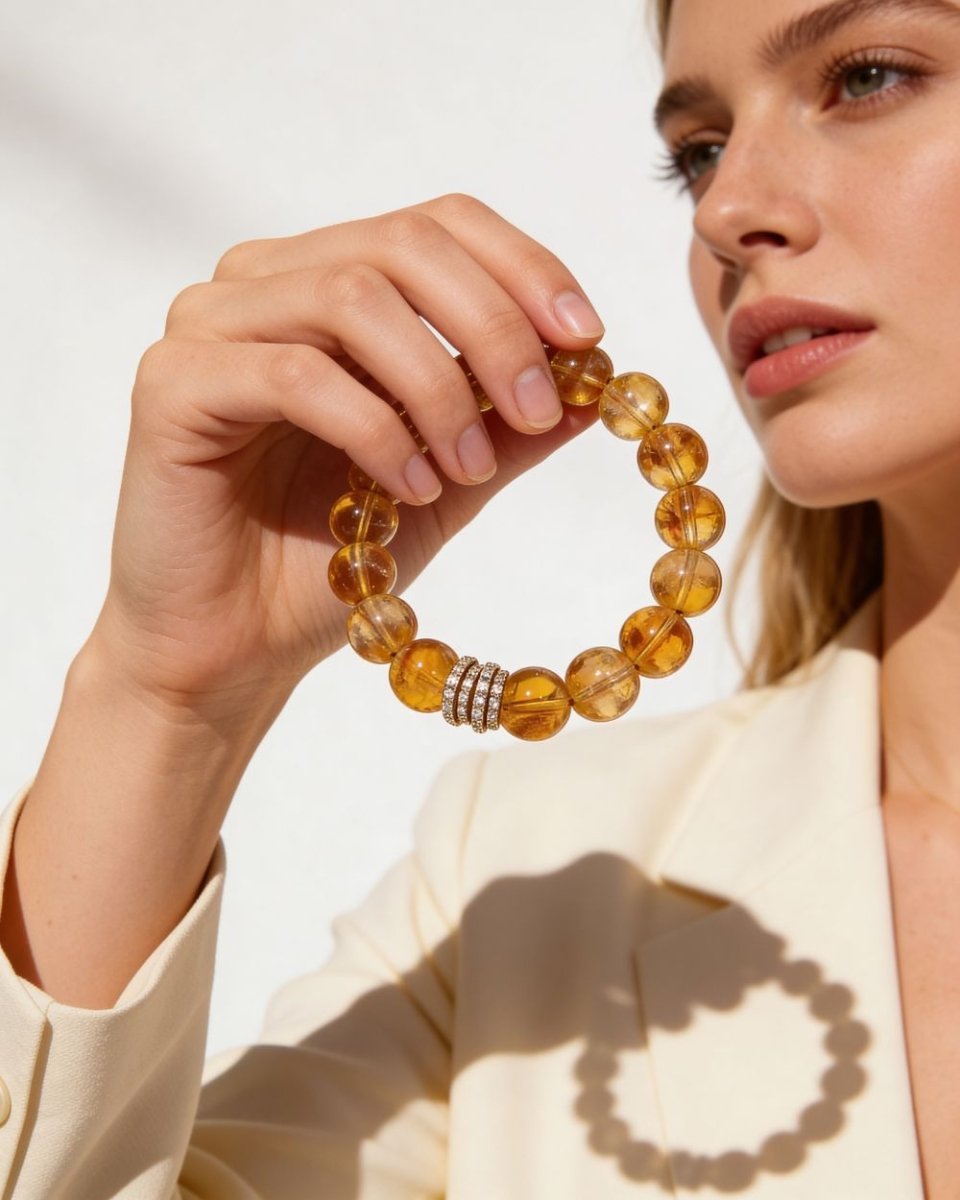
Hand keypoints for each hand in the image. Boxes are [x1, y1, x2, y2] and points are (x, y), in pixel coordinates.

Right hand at [90, 194, 604, 713]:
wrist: (233, 646)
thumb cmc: (329, 558)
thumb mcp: (448, 479)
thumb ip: (509, 425)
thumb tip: (601, 378)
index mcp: (325, 283)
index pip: (434, 225)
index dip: (520, 267)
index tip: (586, 338)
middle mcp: (263, 283)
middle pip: (399, 246)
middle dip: (491, 327)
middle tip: (540, 410)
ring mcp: (209, 326)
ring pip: (350, 300)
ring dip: (437, 387)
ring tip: (468, 471)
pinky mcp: (172, 384)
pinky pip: (295, 375)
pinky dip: (375, 430)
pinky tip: (410, 488)